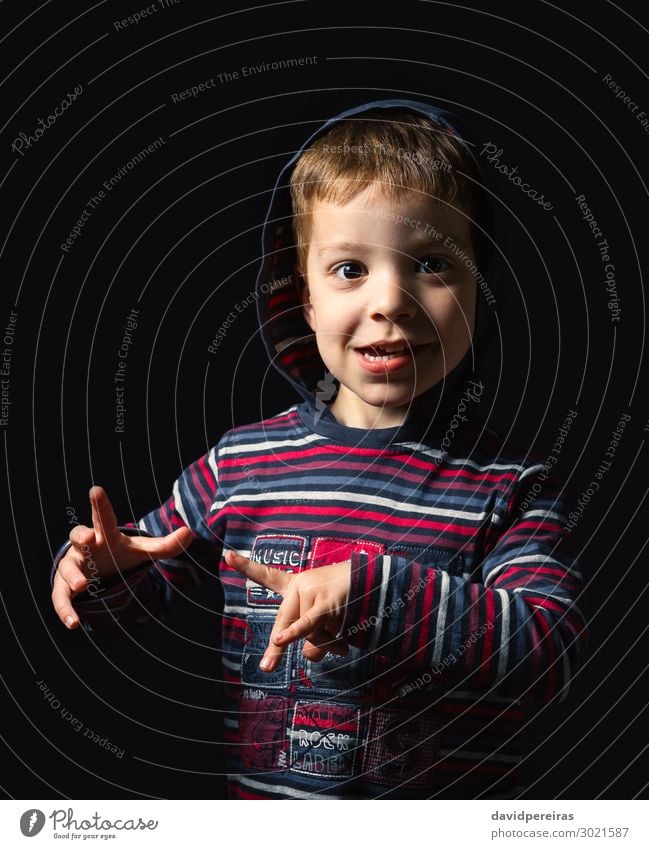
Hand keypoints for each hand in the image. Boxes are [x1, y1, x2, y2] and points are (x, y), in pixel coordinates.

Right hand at [52, 486, 192, 629]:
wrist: (98, 570)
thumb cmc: (119, 554)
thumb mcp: (142, 550)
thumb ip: (164, 545)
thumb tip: (189, 532)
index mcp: (104, 534)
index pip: (103, 517)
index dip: (100, 504)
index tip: (96, 489)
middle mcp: (85, 546)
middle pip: (78, 535)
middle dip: (81, 535)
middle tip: (88, 538)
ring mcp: (73, 565)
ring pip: (68, 568)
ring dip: (74, 575)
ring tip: (82, 585)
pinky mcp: (64, 586)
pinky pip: (60, 597)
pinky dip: (65, 610)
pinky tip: (74, 623)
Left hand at [224, 550, 350, 670]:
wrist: (380, 584)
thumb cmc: (350, 602)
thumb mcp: (326, 618)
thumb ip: (313, 638)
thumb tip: (312, 656)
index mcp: (297, 585)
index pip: (268, 576)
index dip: (247, 566)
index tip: (227, 555)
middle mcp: (301, 587)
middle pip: (285, 625)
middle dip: (278, 648)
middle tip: (267, 667)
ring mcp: (311, 592)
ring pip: (308, 636)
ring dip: (329, 645)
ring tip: (346, 632)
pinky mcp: (325, 602)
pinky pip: (308, 624)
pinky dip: (295, 634)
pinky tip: (280, 640)